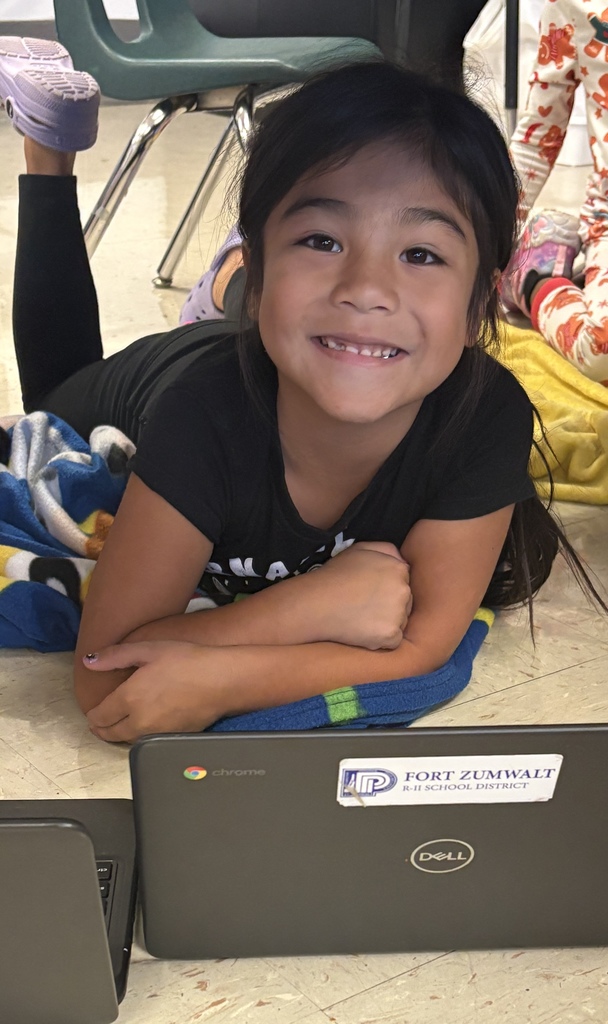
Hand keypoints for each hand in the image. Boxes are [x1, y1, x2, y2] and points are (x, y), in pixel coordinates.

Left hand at [84, 641, 226, 742]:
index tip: (93, 712)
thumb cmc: (188, 661)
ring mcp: (156, 733)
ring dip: (119, 734)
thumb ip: (115, 656)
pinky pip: (147, 742)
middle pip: (109, 734)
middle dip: (101, 728)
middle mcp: (139, 721)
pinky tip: (145, 724)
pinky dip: (140, 736)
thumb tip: (89, 661)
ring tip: (120, 723)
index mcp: (129, 698)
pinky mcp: (172, 738)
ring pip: (127, 740)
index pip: (98, 716)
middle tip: (100, 722)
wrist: (222, 680)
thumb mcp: (149, 649)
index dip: (92, 715)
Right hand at [311, 541, 411, 650]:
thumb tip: (403, 560)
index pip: (403, 583)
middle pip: (405, 603)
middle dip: (389, 606)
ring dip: (385, 623)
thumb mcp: (360, 549)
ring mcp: (398, 613)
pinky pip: (393, 640)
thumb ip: (387, 550)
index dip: (385, 589)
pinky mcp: (390, 635)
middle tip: (363, 607)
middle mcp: (403, 590)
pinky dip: (380, 639)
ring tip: (360, 618)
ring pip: (400, 622)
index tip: (368, 593)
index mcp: (399, 569)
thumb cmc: (335, 575)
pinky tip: (361, 630)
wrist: (317, 604)